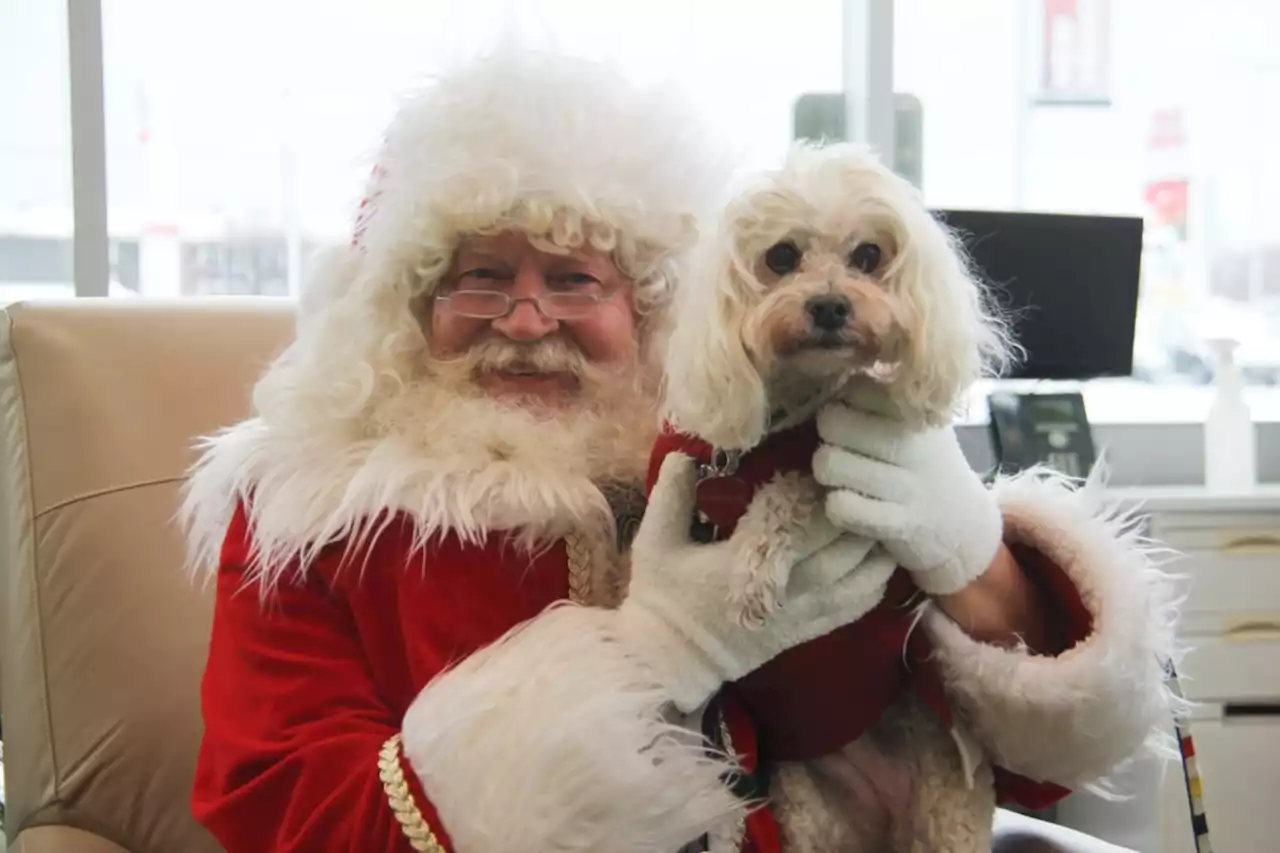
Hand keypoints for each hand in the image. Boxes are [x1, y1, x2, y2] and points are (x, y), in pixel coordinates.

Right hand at [617, 453, 895, 712]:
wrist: (668, 660)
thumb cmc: (661, 597)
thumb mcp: (654, 540)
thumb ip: (671, 494)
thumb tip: (685, 452)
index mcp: (746, 565)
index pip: (801, 528)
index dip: (823, 499)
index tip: (828, 470)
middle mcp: (781, 592)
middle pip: (838, 552)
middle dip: (856, 518)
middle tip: (866, 485)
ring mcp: (797, 616)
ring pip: (854, 581)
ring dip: (873, 550)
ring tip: (882, 518)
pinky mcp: (803, 634)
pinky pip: (851, 610)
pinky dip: (873, 586)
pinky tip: (882, 564)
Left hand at [812, 385, 1002, 595]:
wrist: (964, 523)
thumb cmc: (922, 463)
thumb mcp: (912, 421)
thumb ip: (876, 396)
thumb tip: (825, 368)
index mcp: (914, 409)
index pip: (851, 387)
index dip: (840, 404)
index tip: (853, 419)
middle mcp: (914, 441)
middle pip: (831, 421)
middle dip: (826, 438)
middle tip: (843, 450)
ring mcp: (909, 484)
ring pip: (828, 463)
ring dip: (828, 475)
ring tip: (846, 479)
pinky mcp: (901, 524)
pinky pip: (842, 507)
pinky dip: (837, 508)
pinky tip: (852, 505)